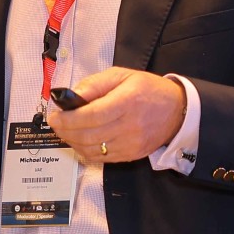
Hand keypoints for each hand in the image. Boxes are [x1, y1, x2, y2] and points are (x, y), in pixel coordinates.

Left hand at [45, 67, 184, 162]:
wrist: (178, 111)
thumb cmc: (147, 89)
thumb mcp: (121, 76)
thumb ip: (94, 84)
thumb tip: (71, 96)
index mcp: (127, 101)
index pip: (91, 115)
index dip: (68, 119)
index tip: (55, 116)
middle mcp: (129, 125)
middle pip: (88, 135)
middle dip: (65, 130)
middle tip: (56, 123)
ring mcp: (131, 143)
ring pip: (91, 149)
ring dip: (72, 142)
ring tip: (65, 131)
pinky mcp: (131, 155)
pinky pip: (101, 158)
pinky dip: (85, 151)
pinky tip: (79, 141)